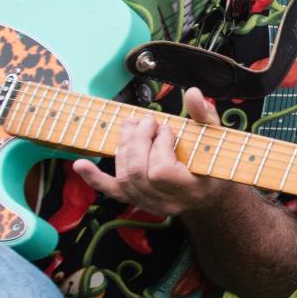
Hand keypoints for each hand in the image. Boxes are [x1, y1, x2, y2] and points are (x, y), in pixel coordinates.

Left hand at [73, 88, 226, 217]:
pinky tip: (80, 164)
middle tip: (146, 122)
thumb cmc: (215, 161)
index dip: (159, 146)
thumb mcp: (216, 138)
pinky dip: (94, 178)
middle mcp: (169, 203)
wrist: (210, 191)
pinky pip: (114, 191)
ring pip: (125, 178)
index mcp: (191, 189)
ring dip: (123, 148)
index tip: (168, 129)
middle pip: (138, 173)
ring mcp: (152, 204)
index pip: (160, 171)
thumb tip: (192, 93)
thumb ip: (204, 116)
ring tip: (131, 127)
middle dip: (137, 141)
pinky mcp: (139, 201)